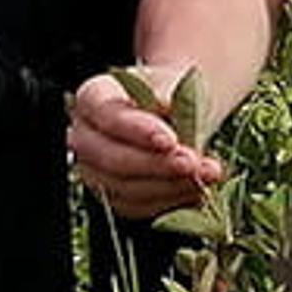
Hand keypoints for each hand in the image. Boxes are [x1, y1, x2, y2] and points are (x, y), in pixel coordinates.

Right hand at [69, 67, 224, 220]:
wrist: (175, 114)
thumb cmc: (170, 93)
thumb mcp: (172, 84)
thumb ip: (170, 95)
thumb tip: (167, 105)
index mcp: (92, 98)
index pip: (107, 115)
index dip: (137, 130)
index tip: (170, 140)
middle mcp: (85, 137)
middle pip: (111, 158)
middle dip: (156, 164)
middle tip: (191, 163)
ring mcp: (96, 172)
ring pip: (126, 189)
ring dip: (170, 185)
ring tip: (206, 175)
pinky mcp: (115, 197)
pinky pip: (140, 207)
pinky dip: (172, 200)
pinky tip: (198, 189)